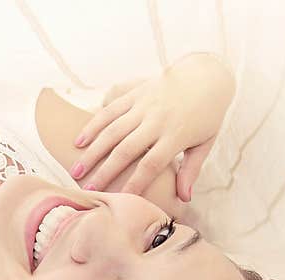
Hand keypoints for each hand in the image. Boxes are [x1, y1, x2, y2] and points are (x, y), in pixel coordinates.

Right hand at [71, 53, 234, 201]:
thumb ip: (192, 170)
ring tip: (76, 171)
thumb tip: (184, 199)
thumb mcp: (205, 143)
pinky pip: (110, 109)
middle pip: (126, 150)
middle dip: (105, 172)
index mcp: (176, 135)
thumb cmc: (207, 116)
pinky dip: (93, 124)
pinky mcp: (136, 92)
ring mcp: (144, 104)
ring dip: (92, 152)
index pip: (151, 165)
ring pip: (112, 130)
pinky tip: (78, 141)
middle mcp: (158, 119)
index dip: (134, 183)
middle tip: (87, 191)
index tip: (118, 200)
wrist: (207, 75)